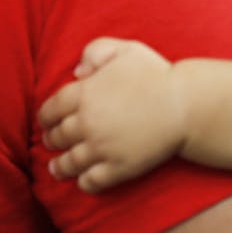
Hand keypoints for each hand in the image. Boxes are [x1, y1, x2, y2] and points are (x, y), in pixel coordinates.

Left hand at [39, 37, 187, 191]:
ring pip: (70, 162)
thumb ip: (95, 52)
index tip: (46, 121)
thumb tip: (77, 72)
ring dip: (60, 166)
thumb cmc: (156, 74)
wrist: (186, 105)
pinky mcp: (119, 168)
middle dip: (51, 139)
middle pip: (58, 136)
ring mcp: (102, 148)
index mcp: (84, 94)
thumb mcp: (124, 50)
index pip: (50, 110)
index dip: (45, 117)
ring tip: (56, 169)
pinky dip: (84, 183)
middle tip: (51, 141)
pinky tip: (82, 181)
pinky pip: (93, 181)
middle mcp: (87, 123)